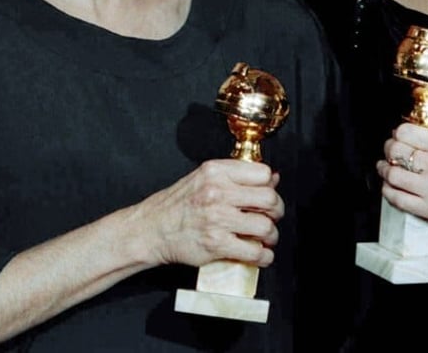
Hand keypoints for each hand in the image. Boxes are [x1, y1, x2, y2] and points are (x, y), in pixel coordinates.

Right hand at [132, 159, 283, 268]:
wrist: (151, 229)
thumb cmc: (176, 205)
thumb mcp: (204, 179)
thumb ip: (236, 177)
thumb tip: (272, 178)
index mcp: (216, 171)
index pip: (262, 173)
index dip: (270, 186)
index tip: (268, 195)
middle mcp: (217, 192)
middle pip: (269, 199)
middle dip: (276, 211)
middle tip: (272, 217)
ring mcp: (217, 218)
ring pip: (265, 226)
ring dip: (271, 236)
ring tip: (266, 238)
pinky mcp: (216, 244)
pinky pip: (254, 251)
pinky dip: (263, 256)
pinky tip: (261, 255)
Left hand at [375, 122, 427, 228]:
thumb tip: (413, 129)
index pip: (405, 133)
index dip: (397, 133)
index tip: (397, 136)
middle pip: (396, 152)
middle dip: (388, 149)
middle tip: (390, 151)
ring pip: (393, 176)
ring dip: (384, 170)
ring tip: (385, 168)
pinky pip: (399, 199)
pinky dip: (388, 191)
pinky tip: (389, 186)